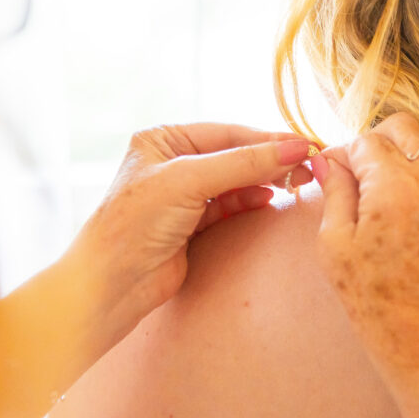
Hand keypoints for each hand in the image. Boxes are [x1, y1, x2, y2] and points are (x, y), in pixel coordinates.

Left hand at [69, 123, 316, 320]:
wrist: (111, 284)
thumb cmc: (134, 224)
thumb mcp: (189, 181)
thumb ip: (243, 163)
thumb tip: (294, 148)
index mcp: (162, 139)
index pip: (226, 133)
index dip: (266, 140)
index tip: (303, 146)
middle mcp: (170, 162)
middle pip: (233, 155)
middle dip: (269, 161)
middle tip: (307, 165)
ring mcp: (180, 195)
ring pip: (234, 180)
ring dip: (263, 181)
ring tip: (295, 182)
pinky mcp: (189, 225)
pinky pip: (228, 205)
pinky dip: (250, 201)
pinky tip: (269, 199)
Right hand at [313, 113, 418, 387]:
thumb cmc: (372, 299)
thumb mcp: (335, 246)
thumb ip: (334, 192)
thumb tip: (326, 160)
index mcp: (394, 188)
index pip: (367, 140)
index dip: (345, 155)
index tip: (336, 173)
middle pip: (405, 127)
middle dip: (379, 143)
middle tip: (363, 176)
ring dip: (408, 165)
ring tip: (390, 204)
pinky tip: (417, 221)